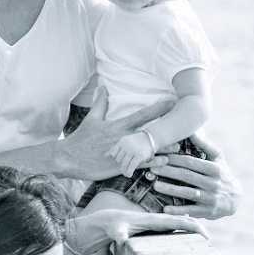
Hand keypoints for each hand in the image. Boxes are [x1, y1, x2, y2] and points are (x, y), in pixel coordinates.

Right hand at [56, 87, 177, 180]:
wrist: (69, 159)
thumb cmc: (81, 140)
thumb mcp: (91, 120)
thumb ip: (100, 103)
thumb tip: (103, 87)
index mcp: (118, 126)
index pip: (143, 115)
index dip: (159, 108)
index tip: (172, 101)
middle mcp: (123, 139)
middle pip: (150, 133)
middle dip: (167, 129)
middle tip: (184, 125)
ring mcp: (123, 154)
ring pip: (147, 151)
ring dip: (164, 149)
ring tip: (179, 148)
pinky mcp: (120, 167)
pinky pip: (139, 166)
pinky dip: (152, 164)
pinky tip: (164, 163)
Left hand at [65, 206, 201, 254]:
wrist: (100, 222)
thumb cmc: (106, 226)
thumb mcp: (112, 230)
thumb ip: (118, 233)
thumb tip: (121, 238)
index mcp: (151, 220)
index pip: (177, 221)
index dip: (193, 227)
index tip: (207, 236)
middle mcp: (155, 221)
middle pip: (181, 223)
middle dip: (196, 230)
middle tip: (211, 241)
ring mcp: (153, 225)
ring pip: (176, 227)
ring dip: (189, 233)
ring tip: (202, 243)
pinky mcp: (149, 230)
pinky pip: (168, 232)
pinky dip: (178, 235)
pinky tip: (184, 243)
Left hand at [146, 135, 241, 220]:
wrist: (235, 200)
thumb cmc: (221, 174)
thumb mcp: (217, 158)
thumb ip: (204, 144)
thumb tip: (192, 128)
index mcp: (213, 168)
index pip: (190, 162)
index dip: (174, 158)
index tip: (159, 155)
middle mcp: (213, 183)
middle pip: (187, 176)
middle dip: (168, 171)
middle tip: (152, 168)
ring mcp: (210, 198)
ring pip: (188, 193)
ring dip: (171, 189)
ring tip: (155, 185)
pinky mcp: (207, 212)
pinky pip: (191, 211)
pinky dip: (178, 210)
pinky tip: (165, 209)